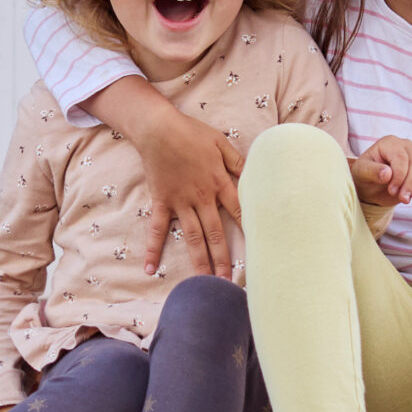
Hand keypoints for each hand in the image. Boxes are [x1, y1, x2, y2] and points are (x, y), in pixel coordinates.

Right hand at [92, 77, 242, 275]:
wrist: (158, 128)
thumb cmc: (191, 133)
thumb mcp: (221, 142)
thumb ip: (238, 162)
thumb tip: (256, 174)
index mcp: (218, 182)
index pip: (239, 211)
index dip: (250, 231)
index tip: (260, 249)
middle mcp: (201, 197)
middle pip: (215, 233)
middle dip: (224, 259)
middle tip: (230, 283)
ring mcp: (180, 202)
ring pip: (192, 237)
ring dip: (199, 261)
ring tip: (205, 283)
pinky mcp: (162, 202)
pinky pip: (156, 229)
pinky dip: (153, 248)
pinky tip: (150, 268)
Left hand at [350, 136, 411, 209]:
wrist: (370, 186)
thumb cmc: (364, 175)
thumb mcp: (361, 172)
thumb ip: (372, 171)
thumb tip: (387, 174)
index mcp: (391, 143)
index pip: (401, 158)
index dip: (399, 175)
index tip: (392, 191)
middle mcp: (407, 148)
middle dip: (411, 184)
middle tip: (403, 200)